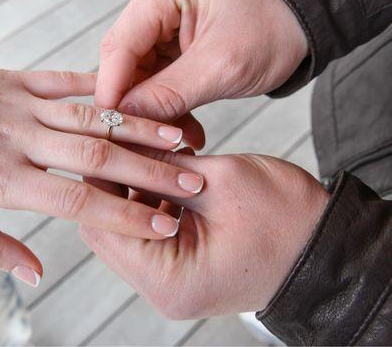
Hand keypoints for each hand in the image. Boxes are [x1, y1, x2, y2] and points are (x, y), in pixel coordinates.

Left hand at [81, 150, 328, 317]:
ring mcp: (170, 282)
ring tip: (147, 156)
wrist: (328, 248)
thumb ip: (163, 166)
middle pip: (109, 232)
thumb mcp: (221, 181)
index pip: (103, 226)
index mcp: (168, 279)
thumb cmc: (288, 219)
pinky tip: (165, 175)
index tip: (105, 140)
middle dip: (113, 186)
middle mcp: (161, 289)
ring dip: (132, 193)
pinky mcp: (180, 269)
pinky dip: (151, 203)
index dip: (100, 179)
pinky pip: (149, 234)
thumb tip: (122, 143)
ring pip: (127, 231)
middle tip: (122, 144)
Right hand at [94, 0, 308, 121]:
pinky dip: (167, 107)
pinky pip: (154, 80)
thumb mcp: (222, 66)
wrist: (300, 22)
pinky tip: (185, 128)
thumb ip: (169, 94)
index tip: (111, 130)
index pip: (120, 47)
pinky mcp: (167, 42)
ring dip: (154, 112)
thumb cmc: (272, 29)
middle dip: (134, 106)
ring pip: (137, 77)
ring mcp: (158, 22)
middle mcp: (153, 1)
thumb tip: (126, 120)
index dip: (112, 91)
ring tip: (179, 139)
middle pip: (123, 63)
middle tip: (144, 144)